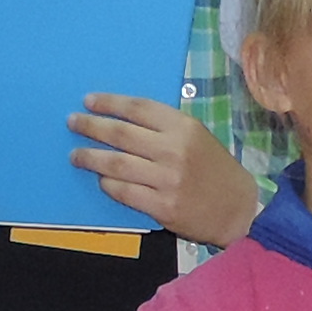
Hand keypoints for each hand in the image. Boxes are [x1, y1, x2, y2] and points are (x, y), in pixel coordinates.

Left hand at [68, 95, 258, 243]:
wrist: (238, 209)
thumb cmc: (215, 170)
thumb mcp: (198, 137)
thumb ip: (165, 128)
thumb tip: (122, 120)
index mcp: (183, 127)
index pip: (138, 108)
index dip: (109, 103)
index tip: (88, 101)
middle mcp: (174, 150)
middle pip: (121, 134)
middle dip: (91, 127)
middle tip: (73, 123)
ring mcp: (167, 179)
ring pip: (116, 164)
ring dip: (91, 157)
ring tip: (76, 155)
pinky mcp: (163, 206)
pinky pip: (124, 192)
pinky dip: (108, 184)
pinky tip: (100, 179)